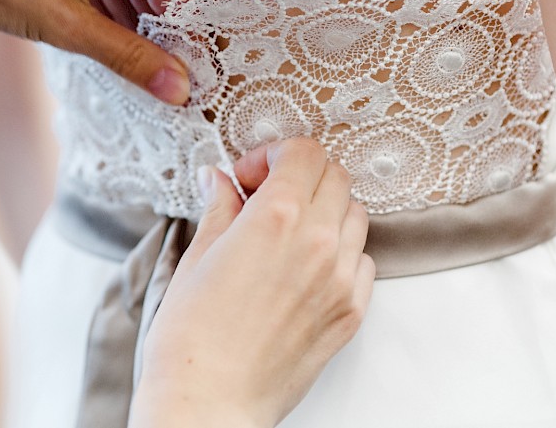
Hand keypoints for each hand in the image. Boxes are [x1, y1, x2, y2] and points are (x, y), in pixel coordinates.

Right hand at [131, 139, 374, 427]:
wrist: (209, 403)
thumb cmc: (191, 339)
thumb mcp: (196, 258)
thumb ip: (218, 209)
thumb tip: (218, 181)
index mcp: (277, 218)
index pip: (304, 152)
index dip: (274, 154)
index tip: (251, 175)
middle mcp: (318, 242)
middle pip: (335, 176)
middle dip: (301, 176)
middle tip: (267, 196)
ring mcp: (341, 279)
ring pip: (355, 215)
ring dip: (325, 210)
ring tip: (288, 232)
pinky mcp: (350, 313)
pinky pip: (364, 261)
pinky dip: (341, 252)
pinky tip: (306, 267)